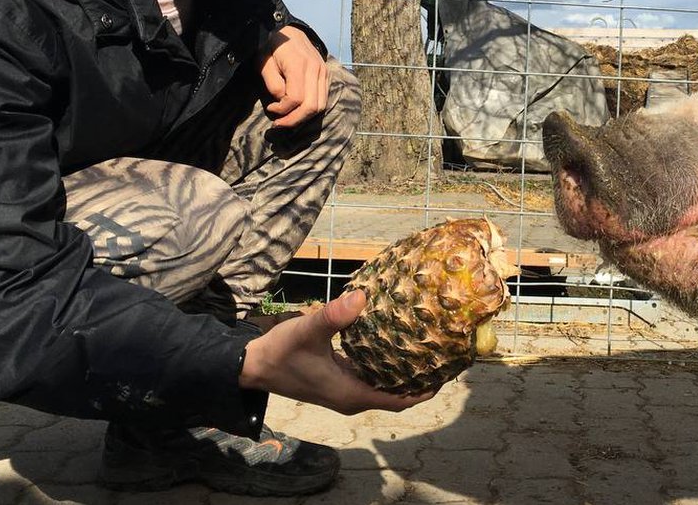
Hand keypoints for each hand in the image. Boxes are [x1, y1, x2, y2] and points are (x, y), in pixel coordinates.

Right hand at [239, 291, 434, 414]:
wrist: (251, 365)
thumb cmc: (280, 352)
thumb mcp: (307, 331)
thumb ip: (333, 316)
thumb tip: (361, 296)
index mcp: (351, 394)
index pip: (399, 400)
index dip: (424, 391)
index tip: (446, 374)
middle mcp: (351, 397)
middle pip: (396, 394)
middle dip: (420, 379)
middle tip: (442, 354)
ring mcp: (344, 390)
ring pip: (384, 385)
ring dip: (403, 372)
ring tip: (425, 347)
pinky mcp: (337, 381)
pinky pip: (371, 376)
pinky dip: (386, 365)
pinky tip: (394, 342)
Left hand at [259, 26, 328, 127]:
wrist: (287, 28)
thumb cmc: (271, 46)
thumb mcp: (264, 63)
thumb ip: (273, 84)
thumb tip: (282, 101)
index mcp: (299, 65)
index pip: (296, 99)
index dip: (282, 110)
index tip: (270, 108)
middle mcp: (315, 69)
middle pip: (312, 106)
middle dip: (295, 120)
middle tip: (279, 124)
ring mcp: (323, 71)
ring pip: (320, 105)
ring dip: (304, 117)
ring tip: (289, 119)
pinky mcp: (325, 74)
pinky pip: (323, 98)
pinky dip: (311, 109)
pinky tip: (298, 109)